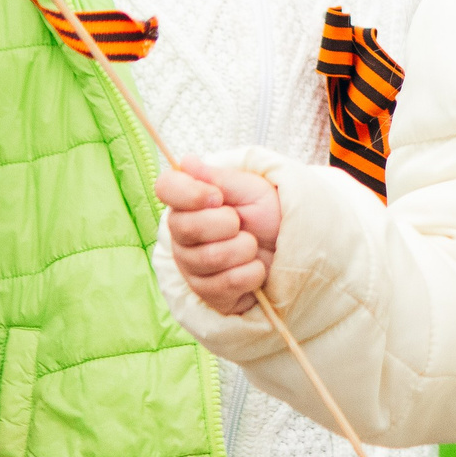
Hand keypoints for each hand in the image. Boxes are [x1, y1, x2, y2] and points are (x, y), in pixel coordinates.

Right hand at [157, 157, 282, 317]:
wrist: (290, 246)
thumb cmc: (267, 214)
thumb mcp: (250, 189)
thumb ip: (218, 178)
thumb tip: (187, 162)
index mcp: (187, 203)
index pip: (165, 188)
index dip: (190, 193)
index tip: (218, 196)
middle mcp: (182, 235)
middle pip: (186, 228)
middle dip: (228, 223)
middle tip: (241, 223)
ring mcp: (191, 267)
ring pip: (210, 258)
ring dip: (244, 249)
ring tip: (251, 245)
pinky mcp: (208, 294)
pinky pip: (227, 284)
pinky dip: (251, 273)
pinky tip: (254, 267)